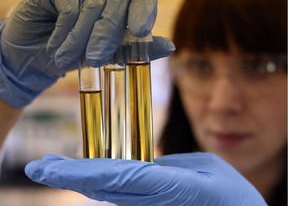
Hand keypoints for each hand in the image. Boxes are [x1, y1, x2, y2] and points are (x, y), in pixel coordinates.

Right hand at [0, 0, 174, 107]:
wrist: (40, 56)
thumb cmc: (80, 54)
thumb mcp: (112, 55)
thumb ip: (139, 48)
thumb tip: (170, 46)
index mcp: (123, 2)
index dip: (143, 9)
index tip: (140, 30)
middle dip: (108, 33)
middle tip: (97, 59)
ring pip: (92, 4)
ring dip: (80, 38)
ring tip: (68, 60)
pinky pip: (67, 6)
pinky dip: (64, 32)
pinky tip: (57, 47)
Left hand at [25, 153, 266, 205]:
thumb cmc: (231, 196)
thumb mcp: (203, 171)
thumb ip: (165, 170)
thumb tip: (134, 170)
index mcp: (169, 188)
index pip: (114, 179)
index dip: (79, 174)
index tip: (47, 168)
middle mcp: (154, 202)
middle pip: (102, 190)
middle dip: (69, 178)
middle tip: (39, 166)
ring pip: (108, 195)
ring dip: (80, 180)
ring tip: (53, 167)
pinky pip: (122, 197)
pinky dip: (99, 185)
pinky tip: (83, 176)